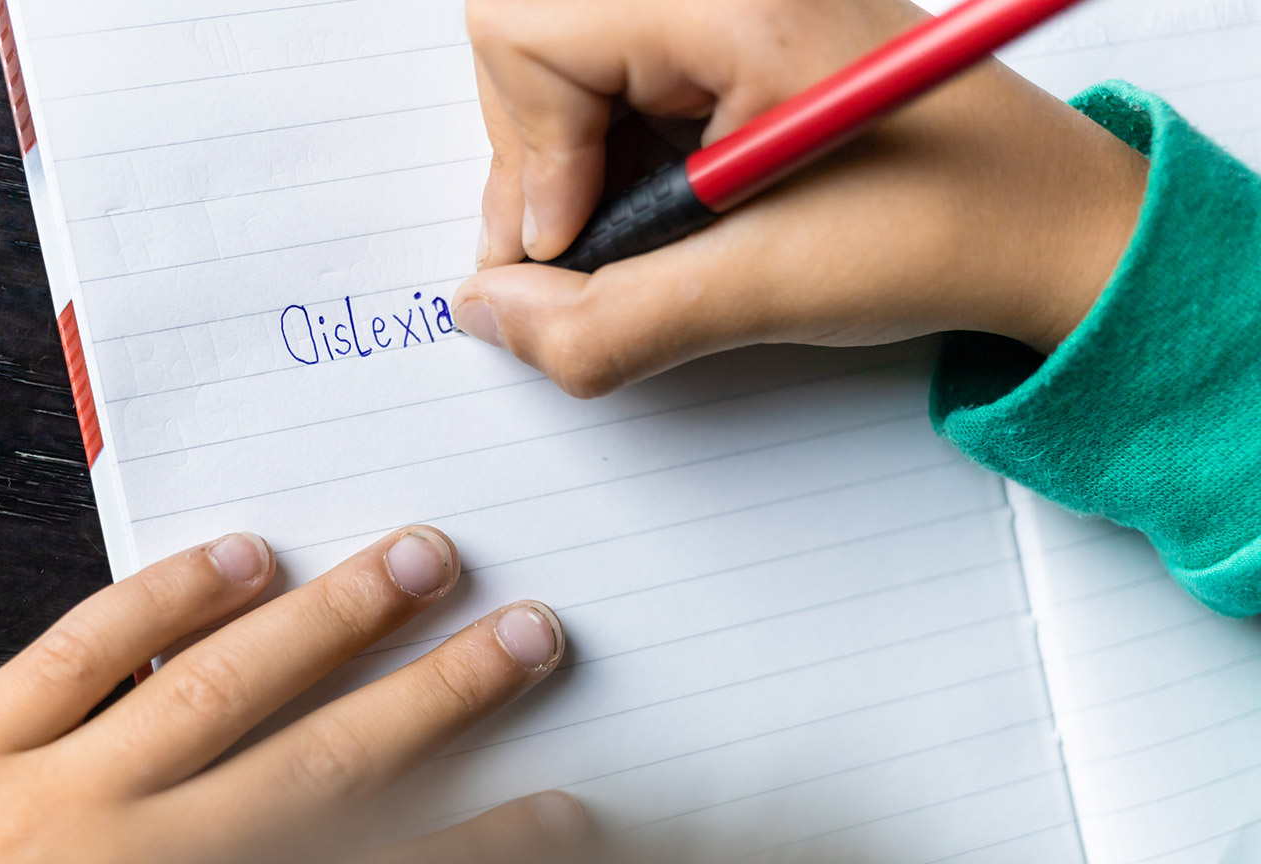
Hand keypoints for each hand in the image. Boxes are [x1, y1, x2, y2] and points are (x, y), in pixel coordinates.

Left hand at [0, 528, 585, 863]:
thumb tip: (346, 840)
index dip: (484, 847)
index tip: (562, 811)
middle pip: (323, 769)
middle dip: (439, 700)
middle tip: (527, 637)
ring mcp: (39, 807)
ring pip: (216, 692)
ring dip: (330, 624)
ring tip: (416, 561)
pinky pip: (76, 658)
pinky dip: (163, 598)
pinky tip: (239, 558)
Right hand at [453, 0, 1148, 396]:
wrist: (1041, 223)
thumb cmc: (946, 223)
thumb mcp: (760, 290)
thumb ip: (602, 322)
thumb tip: (490, 312)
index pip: (524, 32)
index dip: (529, 154)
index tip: (578, 239)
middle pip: (522, 36)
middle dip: (533, 155)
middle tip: (586, 240)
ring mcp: (717, 2)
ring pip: (552, 59)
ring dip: (566, 161)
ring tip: (642, 226)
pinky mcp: (722, 29)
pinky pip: (605, 72)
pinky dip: (603, 150)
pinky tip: (661, 199)